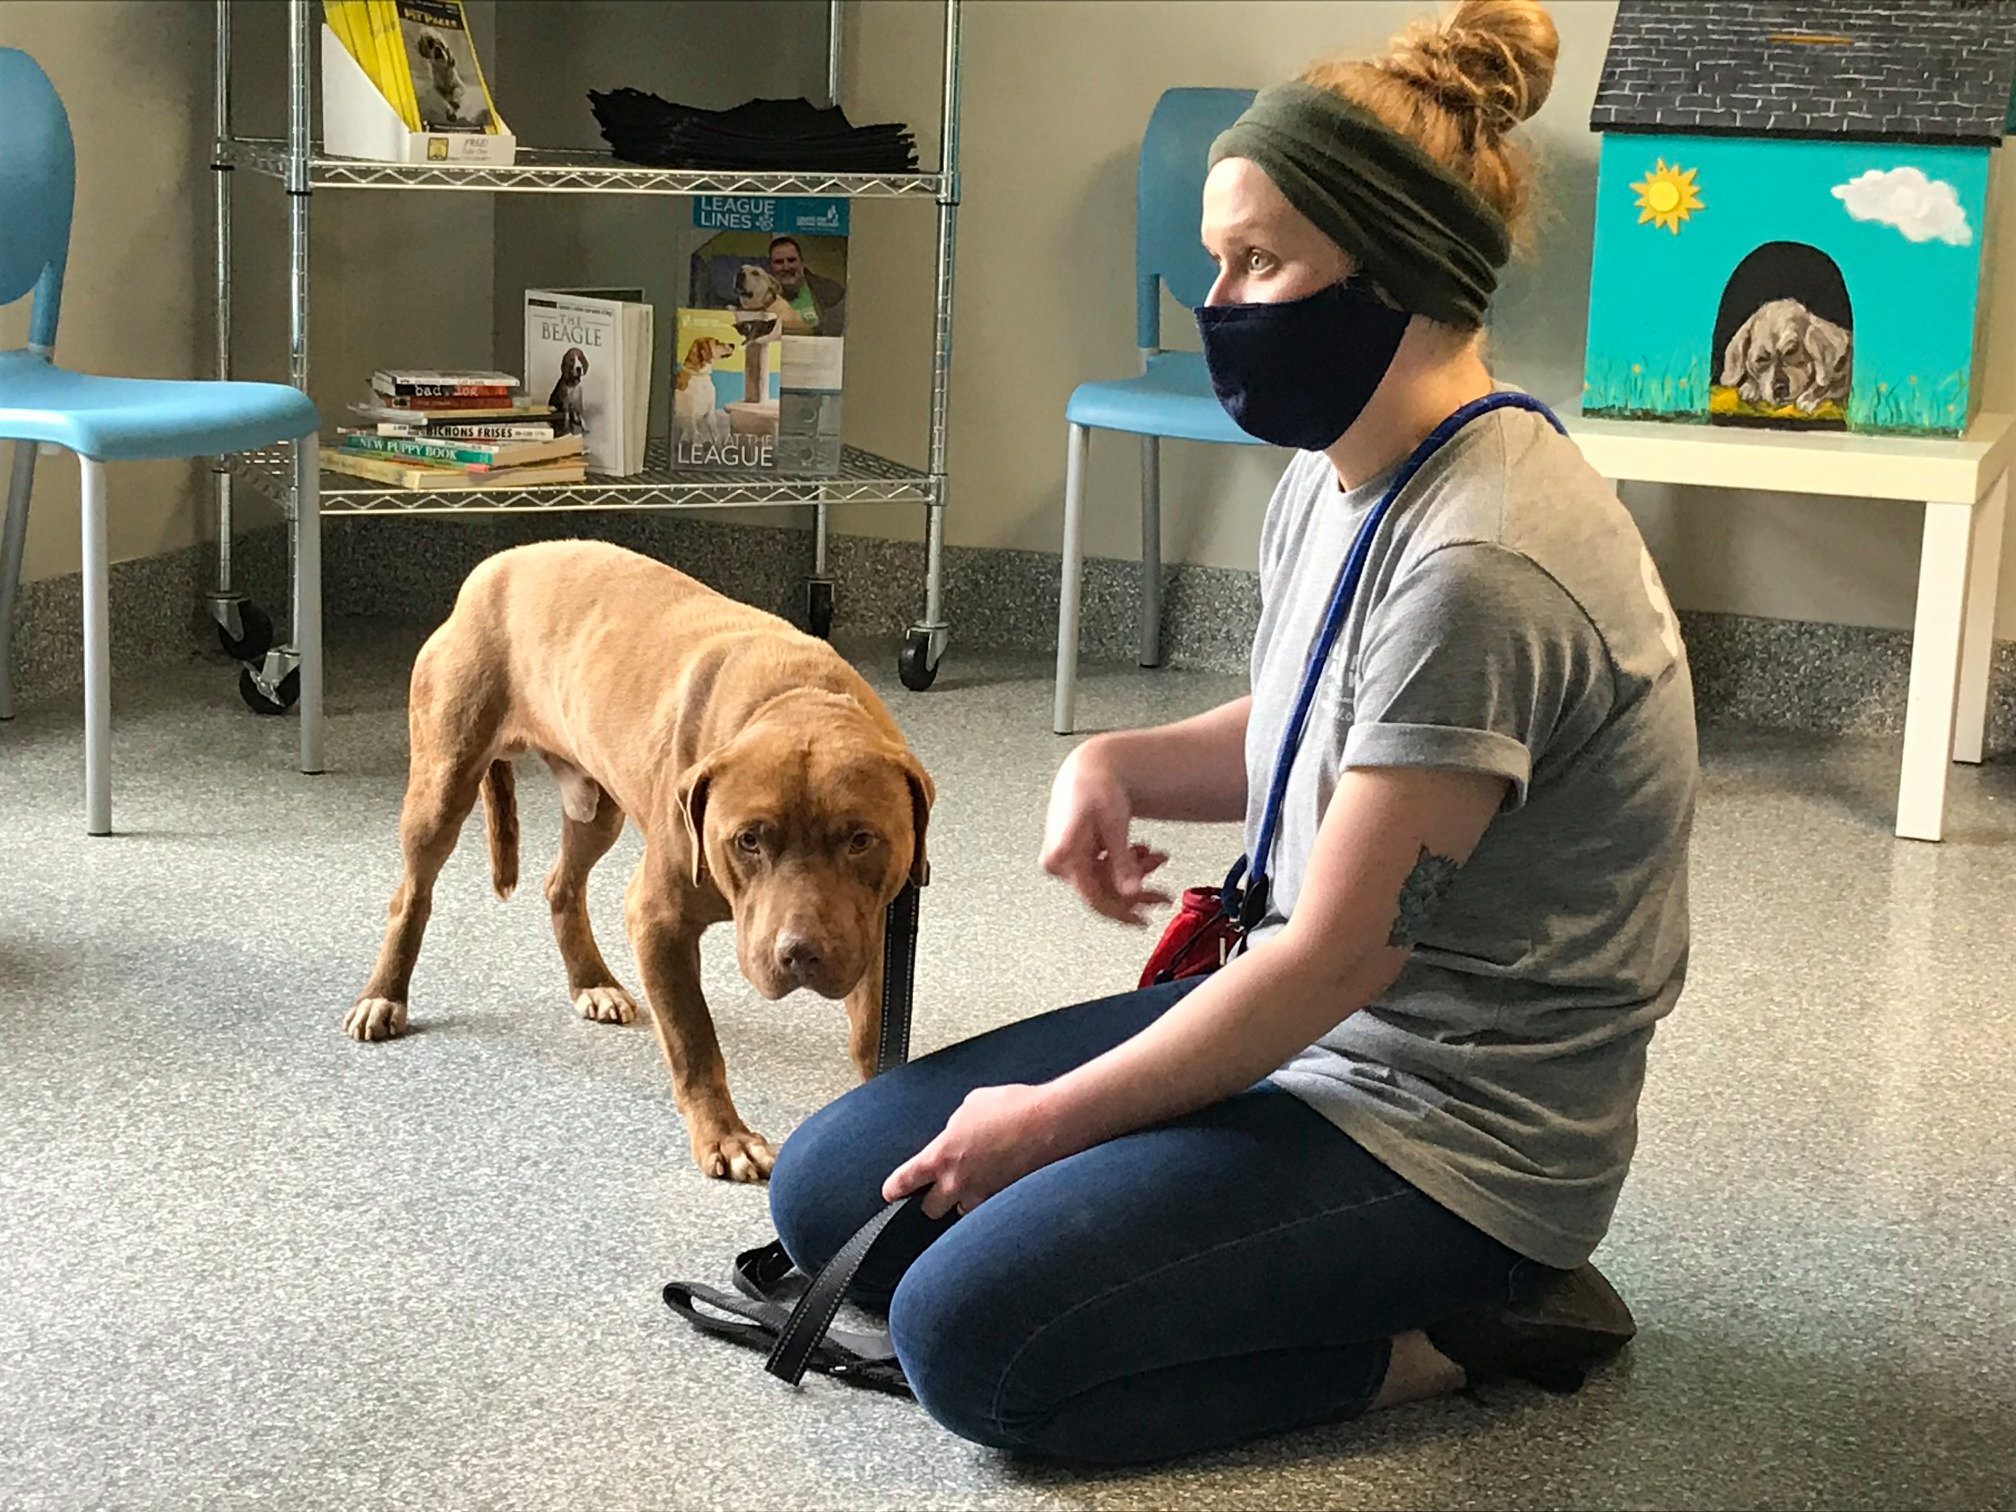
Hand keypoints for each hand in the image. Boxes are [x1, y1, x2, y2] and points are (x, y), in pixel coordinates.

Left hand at [884, 1084, 1072, 1218]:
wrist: (1050, 1123)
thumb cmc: (1012, 1108)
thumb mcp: (972, 1105)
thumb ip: (955, 1125)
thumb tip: (957, 1132)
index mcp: (942, 1155)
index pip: (906, 1180)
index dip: (894, 1189)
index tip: (890, 1193)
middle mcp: (958, 1182)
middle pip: (930, 1210)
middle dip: (934, 1200)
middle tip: (941, 1189)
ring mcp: (983, 1196)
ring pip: (963, 1212)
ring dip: (966, 1201)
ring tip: (979, 1182)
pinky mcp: (1005, 1202)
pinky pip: (990, 1208)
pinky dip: (992, 1199)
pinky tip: (1003, 1181)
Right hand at [1040, 740, 1171, 926]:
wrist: (1088, 768)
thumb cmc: (1096, 787)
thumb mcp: (1115, 826)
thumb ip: (1122, 863)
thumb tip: (1131, 893)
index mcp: (1063, 856)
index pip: (1094, 898)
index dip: (1122, 913)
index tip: (1143, 921)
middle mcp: (1058, 862)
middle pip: (1101, 893)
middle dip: (1135, 890)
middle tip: (1163, 894)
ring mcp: (1064, 860)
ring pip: (1103, 883)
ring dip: (1132, 874)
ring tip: (1156, 858)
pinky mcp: (1072, 856)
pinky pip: (1099, 871)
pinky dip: (1121, 864)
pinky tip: (1139, 853)